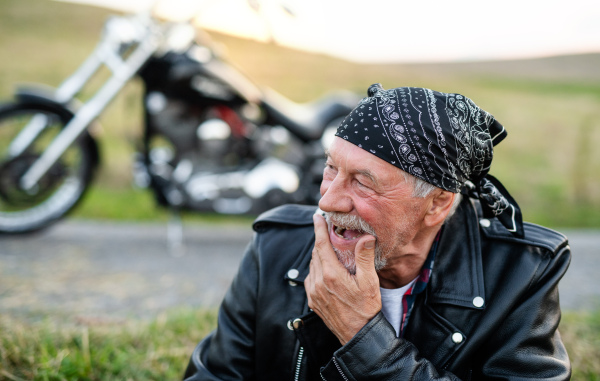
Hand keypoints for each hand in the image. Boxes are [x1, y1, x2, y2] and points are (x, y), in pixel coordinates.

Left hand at [304, 213, 381, 344]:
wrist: (358, 336)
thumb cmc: (366, 309)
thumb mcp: (370, 282)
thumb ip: (365, 258)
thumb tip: (366, 237)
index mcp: (331, 275)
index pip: (321, 245)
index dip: (319, 229)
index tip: (317, 217)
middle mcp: (318, 282)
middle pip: (316, 253)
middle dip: (320, 240)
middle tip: (328, 230)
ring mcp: (313, 292)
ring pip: (313, 265)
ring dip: (319, 254)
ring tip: (330, 248)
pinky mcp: (312, 300)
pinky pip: (311, 278)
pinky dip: (317, 268)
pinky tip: (327, 268)